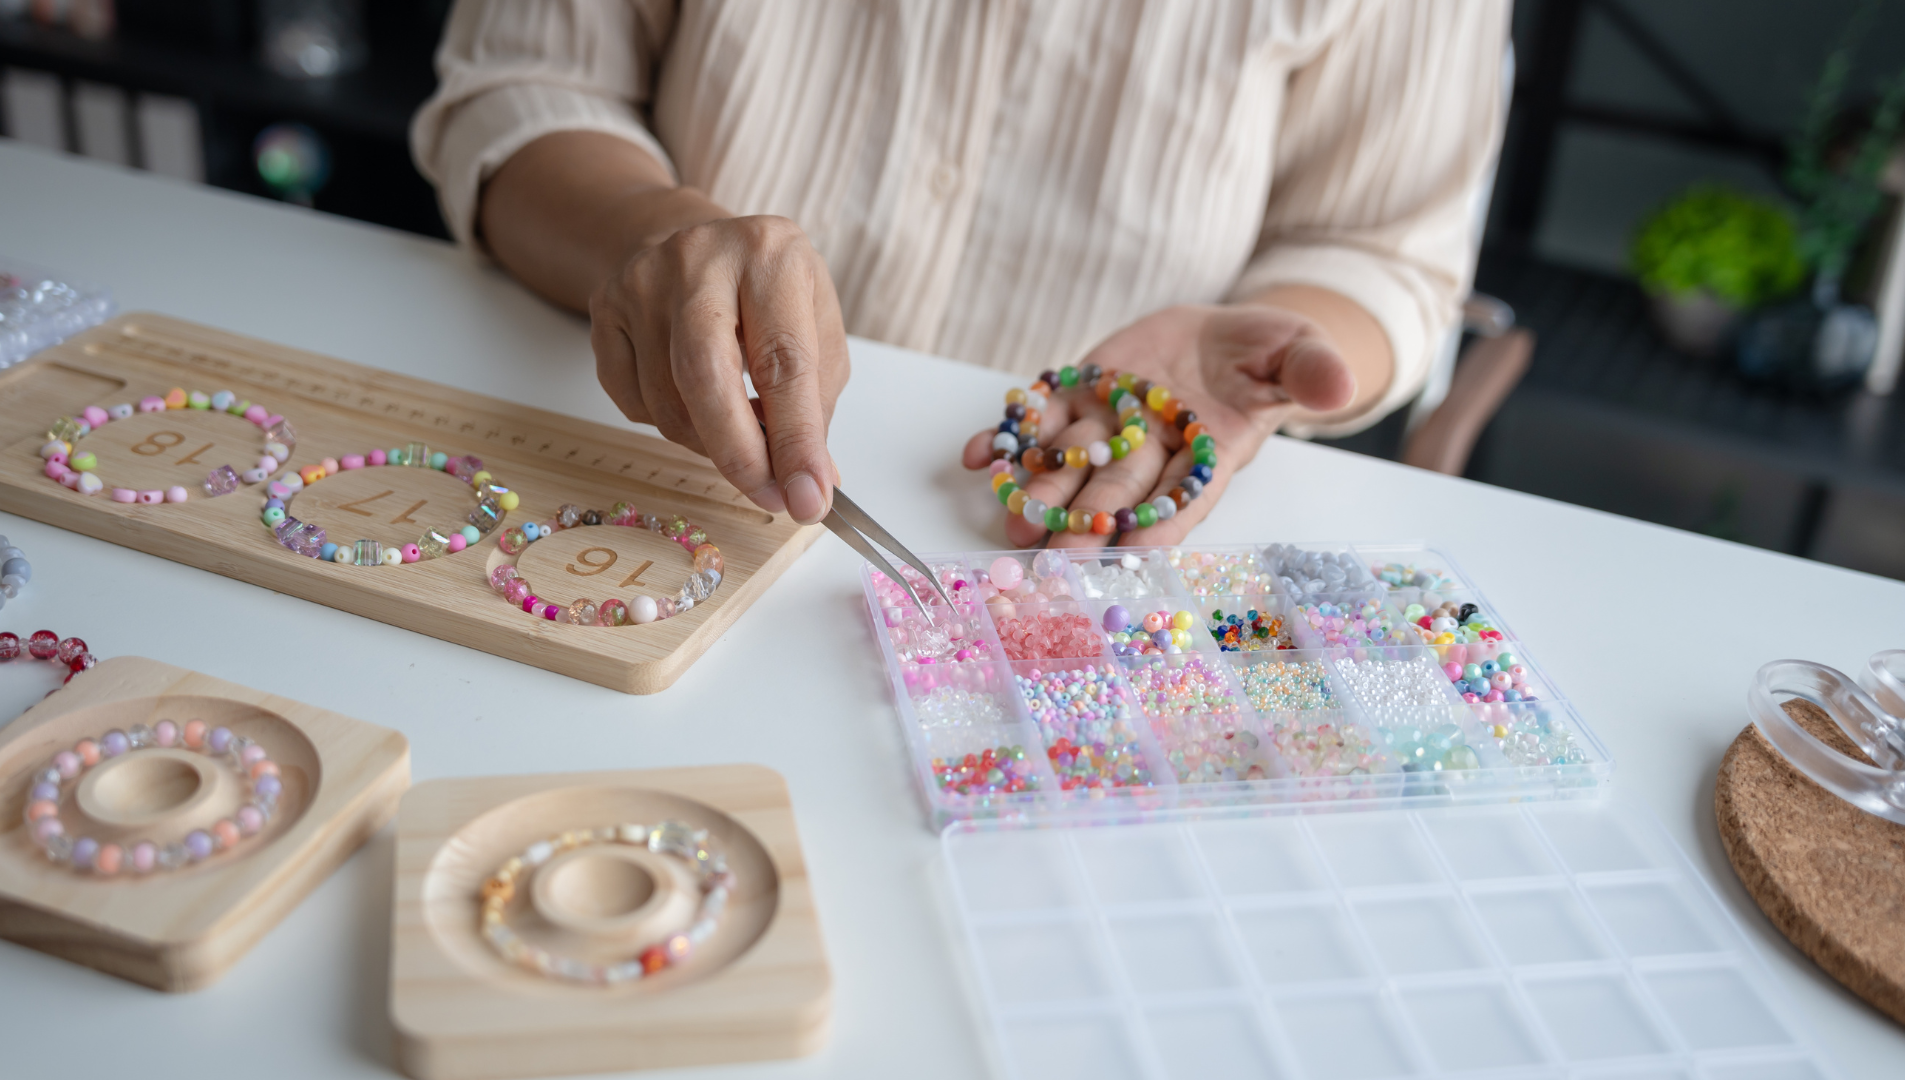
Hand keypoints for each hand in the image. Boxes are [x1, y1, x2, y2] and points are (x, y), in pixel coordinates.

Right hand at [588, 215, 848, 523]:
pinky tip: (698, 406)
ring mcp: (641, 284)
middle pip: (704, 377)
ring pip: (668, 403)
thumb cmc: (768, 294)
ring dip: (711, 445)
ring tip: (743, 436)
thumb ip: (816, 404)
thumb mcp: (817, 330)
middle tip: (770, 499)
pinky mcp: (604, 312)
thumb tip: (810, 482)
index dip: (796, 439)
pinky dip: (673, 426)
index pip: (783, 361)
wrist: (697, 247)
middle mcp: (698, 260)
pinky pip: (634, 404)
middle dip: (739, 455)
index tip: (808, 499)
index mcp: (769, 254)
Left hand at [961, 303, 1355, 547]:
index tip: (1133, 550)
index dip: (1158, 525)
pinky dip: (1006, 439)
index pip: (1182, 499)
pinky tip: (977, 455)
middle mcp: (1151, 452)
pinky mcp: (1077, 397)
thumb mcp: (1299, 354)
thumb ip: (1309, 373)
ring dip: (1038, 492)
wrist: (1224, 335)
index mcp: (1207, 455)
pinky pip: (1037, 421)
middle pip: (1116, 491)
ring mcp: (1108, 426)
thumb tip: (1339, 387)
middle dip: (1086, 523)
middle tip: (1054, 553)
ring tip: (1009, 517)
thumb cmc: (1268, 355)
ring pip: (1070, 464)